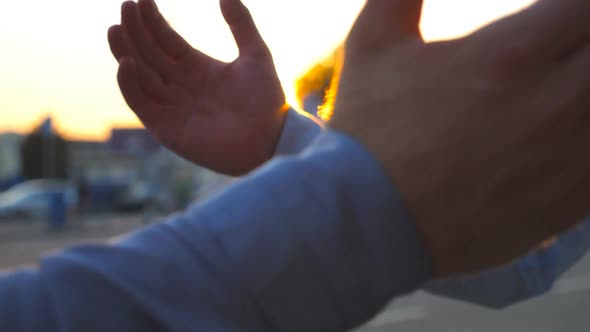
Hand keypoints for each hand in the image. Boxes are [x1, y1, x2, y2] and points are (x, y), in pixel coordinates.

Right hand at [108, 0, 285, 175]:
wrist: (271, 139)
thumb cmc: (267, 102)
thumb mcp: (256, 54)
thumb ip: (241, 24)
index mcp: (197, 68)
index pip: (165, 41)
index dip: (152, 21)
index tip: (140, 0)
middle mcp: (180, 86)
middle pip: (148, 54)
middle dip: (135, 31)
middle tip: (125, 6)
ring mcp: (172, 107)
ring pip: (139, 76)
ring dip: (126, 53)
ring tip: (116, 28)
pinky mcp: (166, 128)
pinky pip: (141, 104)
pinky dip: (131, 84)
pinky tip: (127, 62)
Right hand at [331, 0, 589, 275]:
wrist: (370, 223)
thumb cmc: (369, 134)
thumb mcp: (372, 45)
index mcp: (511, 54)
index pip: (582, 8)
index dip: (572, 11)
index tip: (553, 19)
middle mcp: (555, 102)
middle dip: (583, 42)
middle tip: (558, 50)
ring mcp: (570, 157)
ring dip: (587, 88)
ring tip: (558, 90)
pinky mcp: (570, 202)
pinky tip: (565, 131)